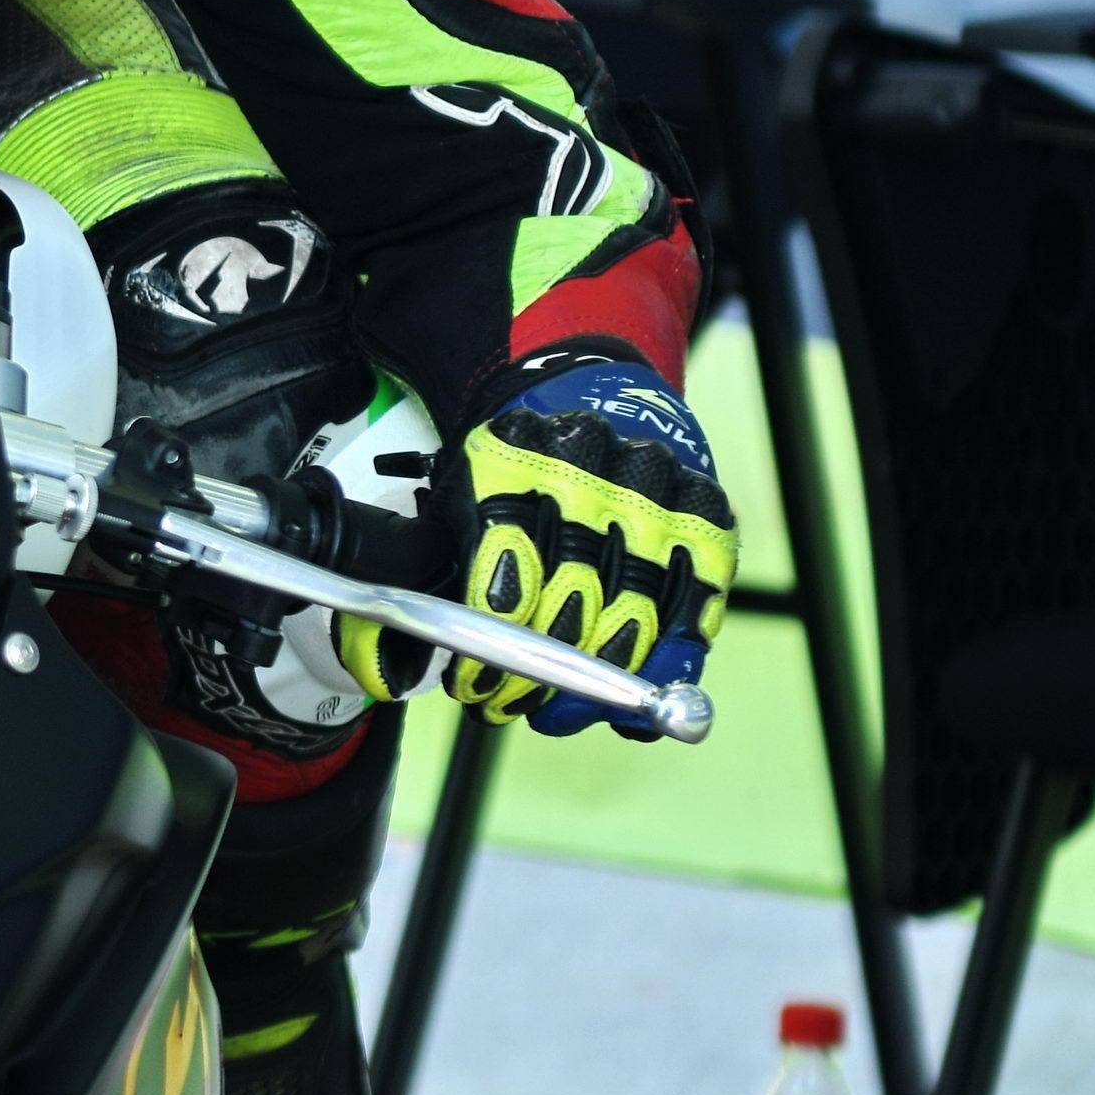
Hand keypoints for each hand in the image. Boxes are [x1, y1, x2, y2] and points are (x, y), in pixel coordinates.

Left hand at [413, 359, 734, 734]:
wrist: (583, 389)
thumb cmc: (511, 464)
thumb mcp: (456, 494)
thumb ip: (435, 570)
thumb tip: (391, 668)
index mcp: (509, 459)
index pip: (504, 574)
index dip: (494, 646)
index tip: (477, 684)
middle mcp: (589, 472)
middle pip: (571, 601)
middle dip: (538, 671)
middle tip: (511, 701)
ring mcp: (654, 492)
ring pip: (634, 612)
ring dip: (598, 677)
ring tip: (561, 705)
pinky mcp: (704, 513)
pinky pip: (696, 603)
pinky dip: (668, 654)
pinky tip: (637, 681)